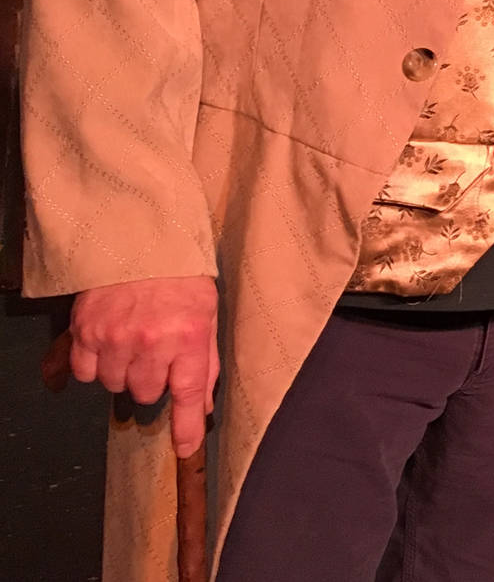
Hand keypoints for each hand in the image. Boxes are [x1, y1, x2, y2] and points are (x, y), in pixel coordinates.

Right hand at [65, 276, 219, 455]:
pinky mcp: (86, 331)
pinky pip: (85, 372)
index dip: (185, 427)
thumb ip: (206, 363)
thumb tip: (203, 408)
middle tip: (155, 353)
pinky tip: (107, 342)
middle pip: (145, 393)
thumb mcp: (208, 316)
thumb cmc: (181, 280)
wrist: (142, 244)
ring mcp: (116, 338)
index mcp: (190, 337)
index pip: (189, 394)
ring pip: (115, 385)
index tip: (184, 449)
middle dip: (151, 380)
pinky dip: (95, 364)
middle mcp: (153, 342)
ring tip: (132, 341)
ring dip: (124, 371)